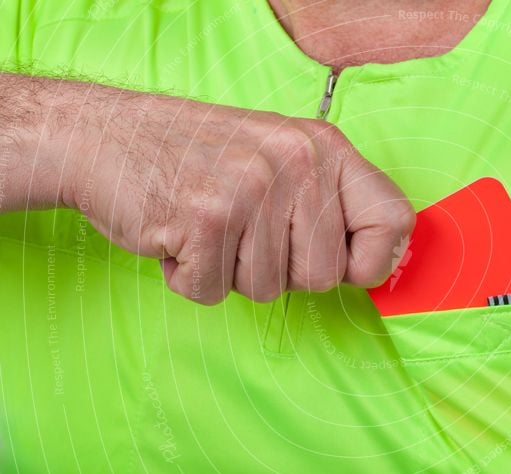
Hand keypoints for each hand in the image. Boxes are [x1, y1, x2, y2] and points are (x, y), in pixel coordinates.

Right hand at [52, 81, 413, 303]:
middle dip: (281, 271)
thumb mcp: (280, 156)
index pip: (393, 220)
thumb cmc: (199, 157)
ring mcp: (251, 188)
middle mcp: (296, 162)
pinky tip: (179, 236)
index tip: (350, 270)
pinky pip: (213, 291)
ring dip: (231, 272)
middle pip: (323, 276)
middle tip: (245, 234)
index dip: (375, 261)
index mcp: (324, 147)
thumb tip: (377, 263)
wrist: (107, 135)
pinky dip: (190, 277)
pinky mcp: (205, 218)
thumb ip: (327, 200)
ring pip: (267, 290)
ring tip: (208, 227)